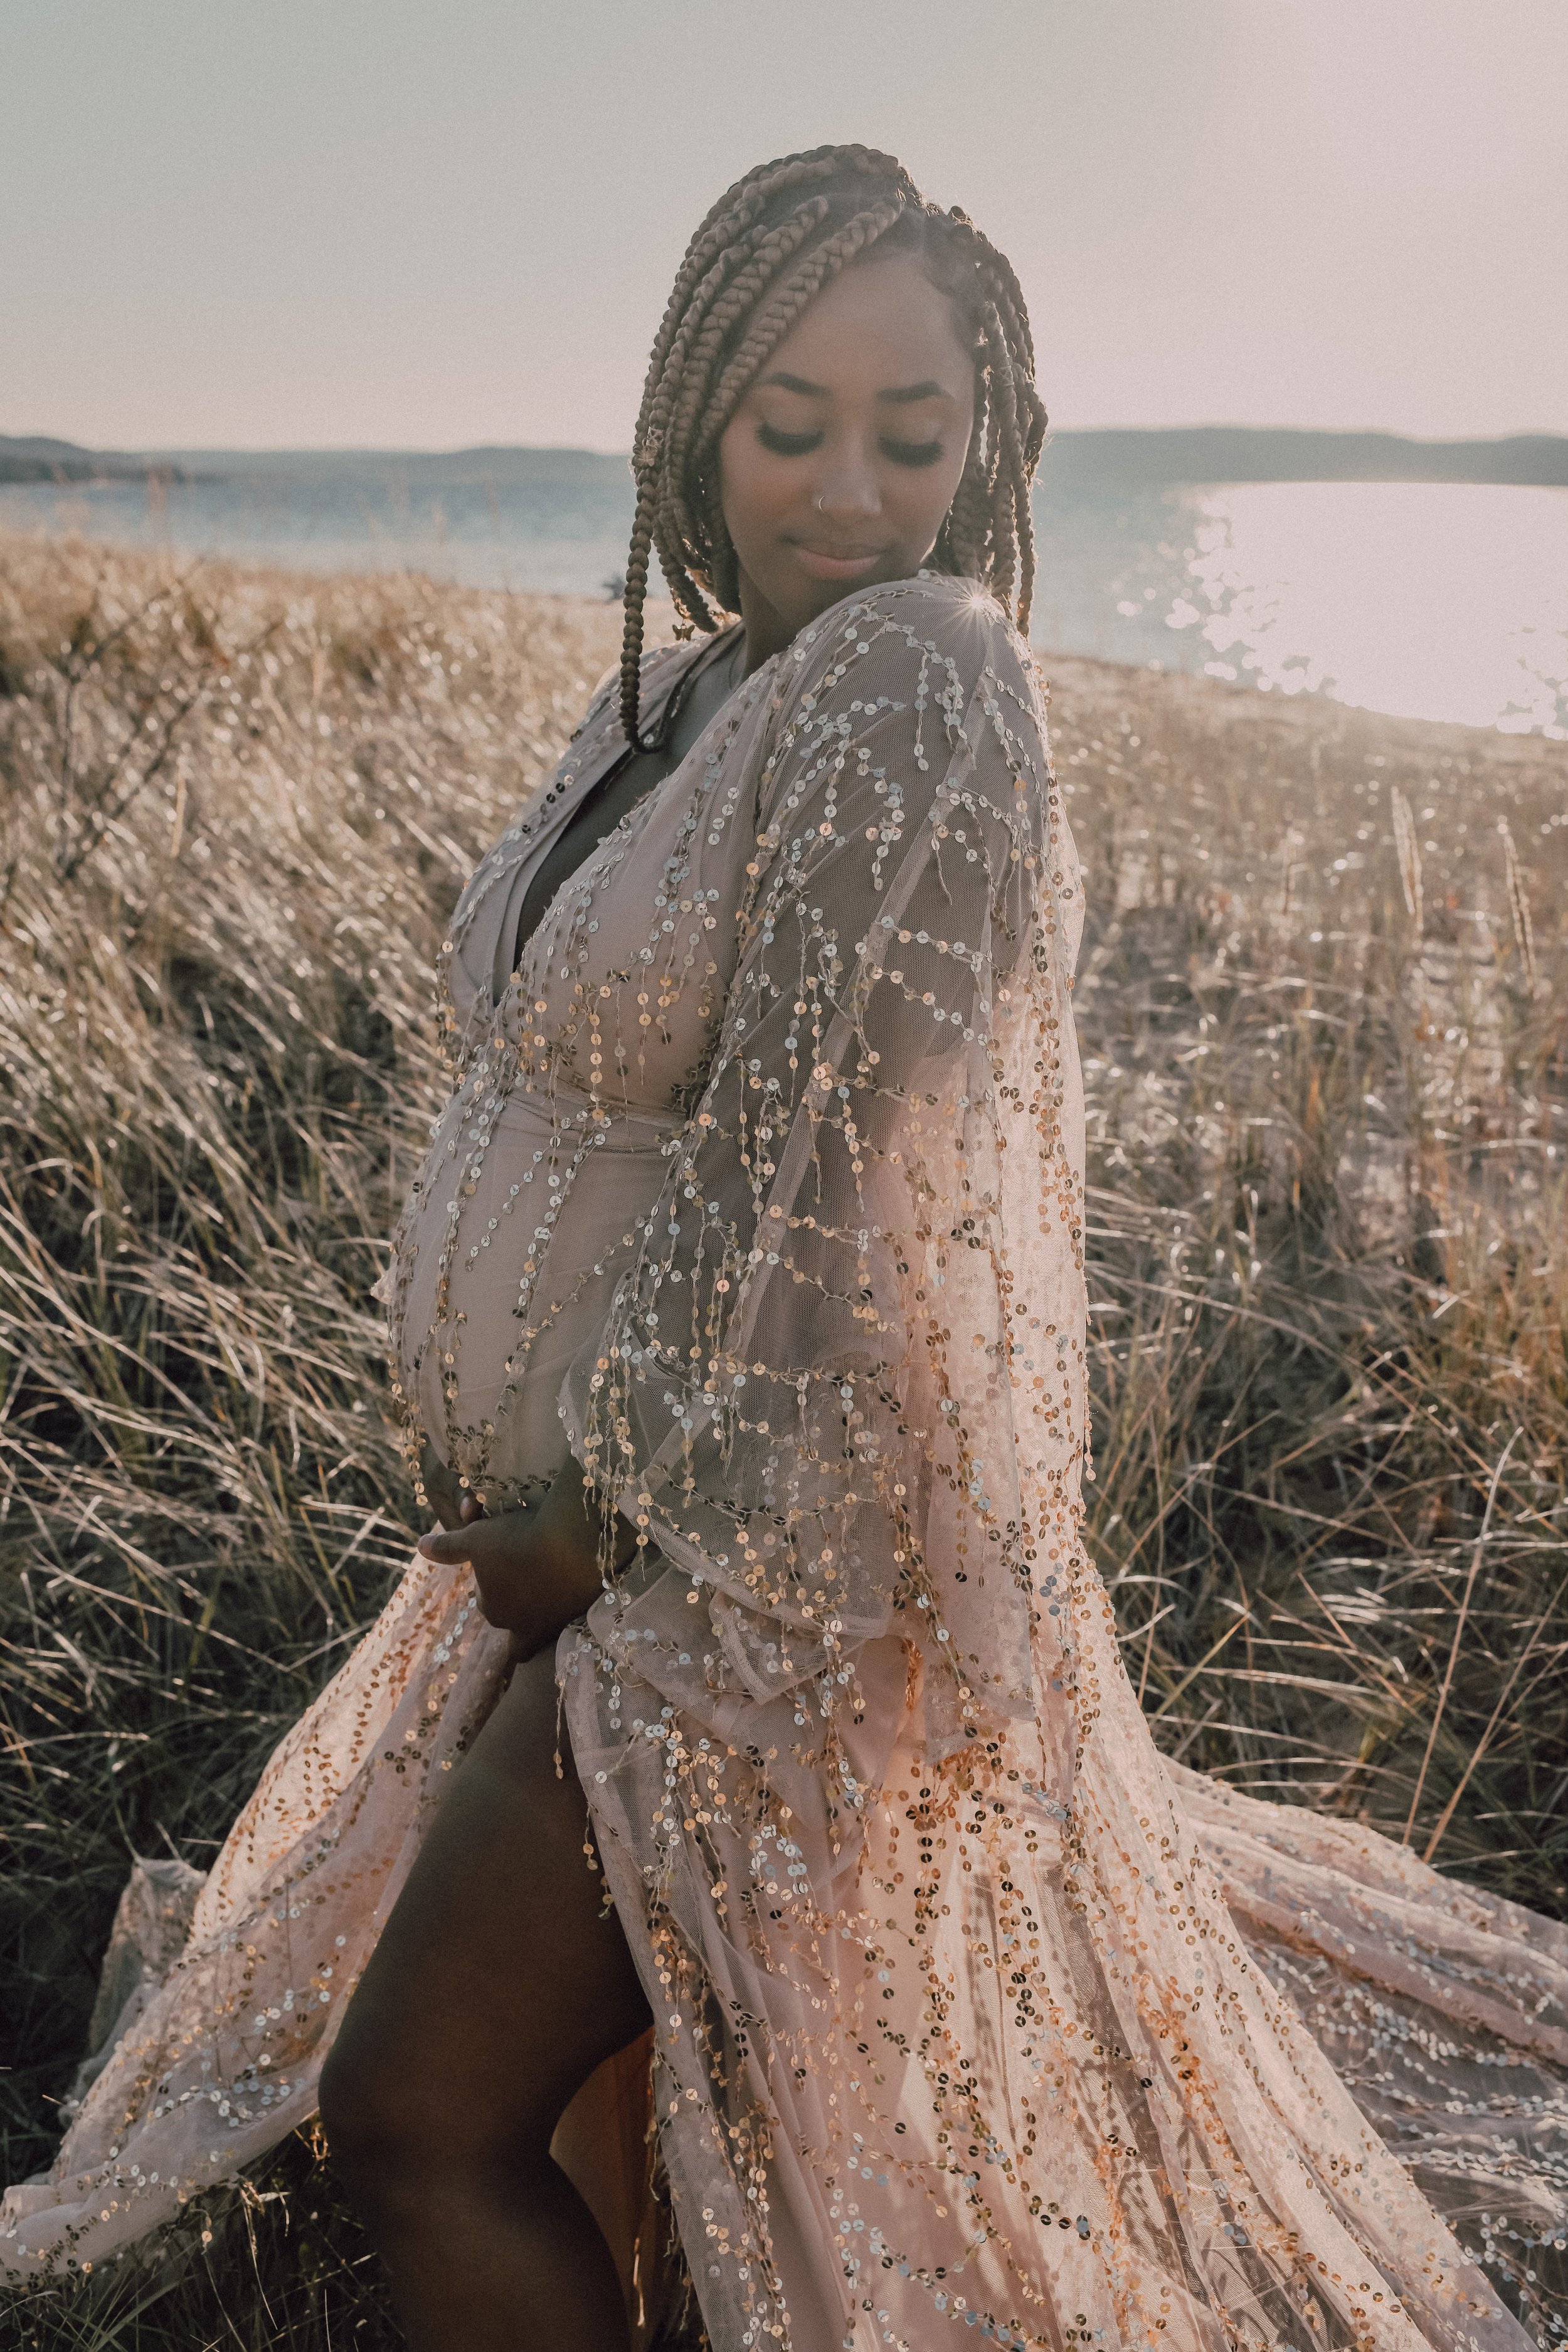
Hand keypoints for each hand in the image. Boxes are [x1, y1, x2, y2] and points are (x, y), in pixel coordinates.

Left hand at [415, 1452, 635, 1663]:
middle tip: (525, 1569)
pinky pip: (575, 1608)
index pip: (488, 1603)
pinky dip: (572, 1595)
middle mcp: (526, 1627)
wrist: (574, 1541)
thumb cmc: (515, 1541)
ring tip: (551, 1574)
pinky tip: (574, 1575)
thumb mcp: (475, 1539)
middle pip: (518, 1619)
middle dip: (519, 1599)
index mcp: (495, 1612)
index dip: (491, 1582)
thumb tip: (420, 1546)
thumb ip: (449, 1547)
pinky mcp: (586, 1611)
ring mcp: (559, 1622)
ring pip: (547, 1619)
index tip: (500, 1561)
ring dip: (546, 1602)